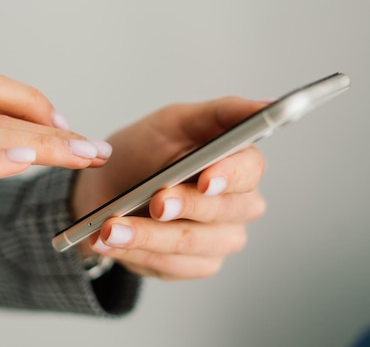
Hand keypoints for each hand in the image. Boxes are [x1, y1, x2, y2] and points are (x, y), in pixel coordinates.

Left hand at [72, 97, 266, 279]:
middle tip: (156, 202)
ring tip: (110, 228)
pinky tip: (109, 241)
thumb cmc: (144, 150)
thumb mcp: (175, 122)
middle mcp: (236, 205)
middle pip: (224, 211)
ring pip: (191, 243)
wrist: (107, 187)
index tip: (205, 179)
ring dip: (147, 235)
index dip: (229, 175)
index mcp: (236, 164)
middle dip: (185, 207)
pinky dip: (136, 252)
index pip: (249, 170)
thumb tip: (265, 106)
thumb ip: (221, 113)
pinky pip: (170, 265)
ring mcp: (217, 239)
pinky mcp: (192, 265)